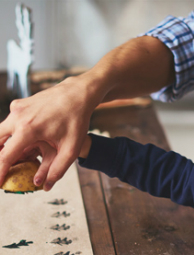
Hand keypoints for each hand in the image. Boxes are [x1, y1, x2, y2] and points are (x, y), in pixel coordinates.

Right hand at [0, 75, 101, 190]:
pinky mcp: (20, 103)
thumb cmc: (77, 119)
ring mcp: (17, 108)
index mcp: (28, 129)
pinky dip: (11, 133)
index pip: (5, 156)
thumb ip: (58, 169)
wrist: (78, 93)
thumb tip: (46, 187)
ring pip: (1, 131)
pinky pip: (10, 121)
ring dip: (3, 145)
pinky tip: (21, 141)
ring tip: (11, 158)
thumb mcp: (71, 147)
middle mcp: (18, 117)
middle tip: (2, 169)